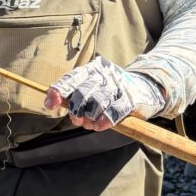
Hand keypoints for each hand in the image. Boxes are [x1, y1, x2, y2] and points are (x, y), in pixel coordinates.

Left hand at [43, 57, 164, 131]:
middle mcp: (104, 74)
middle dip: (76, 110)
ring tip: (91, 124)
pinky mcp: (131, 98)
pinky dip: (105, 120)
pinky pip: (114, 110)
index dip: (58, 91)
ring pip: (97, 102)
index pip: (71, 78)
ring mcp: (118, 85)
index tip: (50, 104)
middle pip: (82, 92)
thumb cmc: (111, 90)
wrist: (145, 88)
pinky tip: (99, 126)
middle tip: (78, 120)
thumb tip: (50, 102)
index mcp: (91, 69)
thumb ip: (73, 93)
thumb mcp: (92, 86)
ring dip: (90, 117)